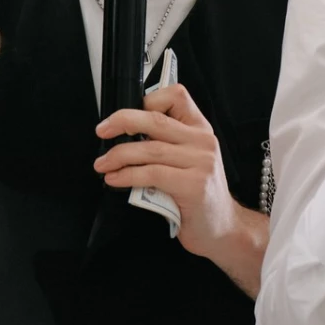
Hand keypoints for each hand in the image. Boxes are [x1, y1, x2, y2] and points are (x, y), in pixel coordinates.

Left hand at [95, 84, 245, 260]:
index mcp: (200, 130)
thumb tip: (124, 134)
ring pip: (150, 149)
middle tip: (102, 131)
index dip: (148, 100)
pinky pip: (152, 174)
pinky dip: (127, 175)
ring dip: (119, 155)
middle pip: (156, 119)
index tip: (124, 115)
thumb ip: (165, 144)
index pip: (175, 96)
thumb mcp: (187, 161)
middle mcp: (203, 142)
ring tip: (103, 163)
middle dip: (122, 121)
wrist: (222, 228)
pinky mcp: (193, 185)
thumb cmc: (198, 195)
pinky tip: (115, 179)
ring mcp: (201, 163)